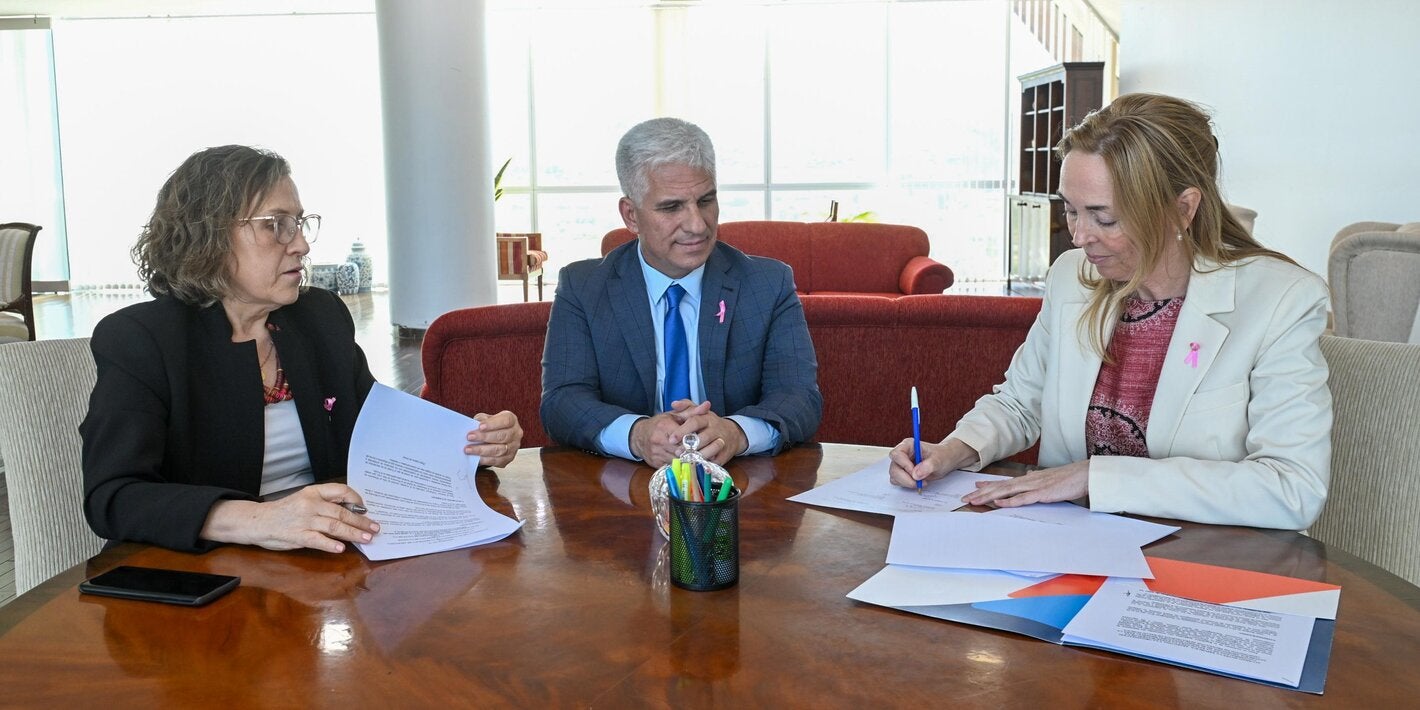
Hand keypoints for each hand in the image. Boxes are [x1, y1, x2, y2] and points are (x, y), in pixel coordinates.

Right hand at [201, 483, 378, 552]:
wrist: (257, 521)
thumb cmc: (284, 511)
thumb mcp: (304, 499)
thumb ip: (324, 503)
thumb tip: (351, 511)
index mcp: (313, 492)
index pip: (341, 491)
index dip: (356, 499)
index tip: (366, 509)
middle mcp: (310, 504)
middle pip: (342, 512)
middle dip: (362, 521)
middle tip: (375, 528)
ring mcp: (304, 520)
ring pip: (335, 526)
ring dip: (353, 533)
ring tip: (367, 538)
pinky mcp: (297, 536)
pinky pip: (318, 540)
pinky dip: (331, 545)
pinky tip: (342, 548)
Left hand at [466, 410, 521, 466]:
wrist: (494, 438)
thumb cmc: (490, 427)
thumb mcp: (486, 419)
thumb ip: (481, 420)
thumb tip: (472, 426)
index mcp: (512, 420)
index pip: (506, 421)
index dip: (493, 424)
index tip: (480, 426)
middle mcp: (516, 433)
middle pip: (502, 436)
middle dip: (484, 437)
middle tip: (470, 437)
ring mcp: (513, 447)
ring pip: (499, 450)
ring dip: (482, 450)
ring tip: (469, 449)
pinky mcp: (508, 458)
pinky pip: (497, 461)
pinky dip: (485, 459)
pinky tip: (475, 457)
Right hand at [631, 401, 711, 467]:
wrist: (638, 436)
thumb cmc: (658, 424)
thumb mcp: (674, 415)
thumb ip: (692, 411)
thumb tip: (707, 405)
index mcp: (664, 426)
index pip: (685, 435)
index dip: (696, 438)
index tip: (704, 439)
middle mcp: (659, 441)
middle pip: (683, 449)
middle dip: (694, 450)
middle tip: (705, 450)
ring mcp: (657, 454)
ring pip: (679, 460)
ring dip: (689, 459)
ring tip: (698, 456)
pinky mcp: (656, 464)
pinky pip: (673, 467)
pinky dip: (681, 465)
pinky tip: (687, 461)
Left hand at [668, 400, 747, 466]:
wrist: (733, 434)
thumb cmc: (710, 424)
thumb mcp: (699, 412)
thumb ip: (686, 406)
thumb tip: (674, 404)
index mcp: (707, 418)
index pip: (695, 422)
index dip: (683, 430)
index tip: (671, 438)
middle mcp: (715, 429)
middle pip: (704, 437)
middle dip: (689, 445)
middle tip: (677, 451)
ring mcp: (722, 442)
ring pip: (712, 449)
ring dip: (699, 455)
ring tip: (686, 459)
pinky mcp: (725, 454)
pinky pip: (716, 460)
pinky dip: (707, 463)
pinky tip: (697, 465)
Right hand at [887, 437, 979, 488]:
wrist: (945, 461)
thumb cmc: (942, 456)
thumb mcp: (939, 459)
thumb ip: (928, 465)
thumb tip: (916, 474)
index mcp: (908, 445)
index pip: (897, 454)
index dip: (904, 465)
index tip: (914, 473)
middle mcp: (902, 454)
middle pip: (894, 468)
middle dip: (906, 478)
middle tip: (919, 482)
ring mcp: (901, 464)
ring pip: (894, 476)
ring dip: (907, 482)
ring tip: (921, 481)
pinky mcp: (902, 473)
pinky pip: (898, 481)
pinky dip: (907, 485)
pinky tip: (918, 482)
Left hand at [960, 460, 1089, 507]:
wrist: (1084, 475)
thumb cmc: (1068, 478)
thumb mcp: (1049, 478)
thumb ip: (1037, 478)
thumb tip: (1029, 475)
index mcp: (1029, 478)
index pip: (1004, 482)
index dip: (989, 484)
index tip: (975, 486)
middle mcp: (1028, 481)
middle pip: (1000, 487)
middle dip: (981, 493)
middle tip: (965, 498)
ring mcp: (1033, 486)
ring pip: (1005, 492)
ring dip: (988, 497)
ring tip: (974, 501)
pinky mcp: (1042, 494)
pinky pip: (1022, 499)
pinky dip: (1009, 501)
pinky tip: (997, 504)